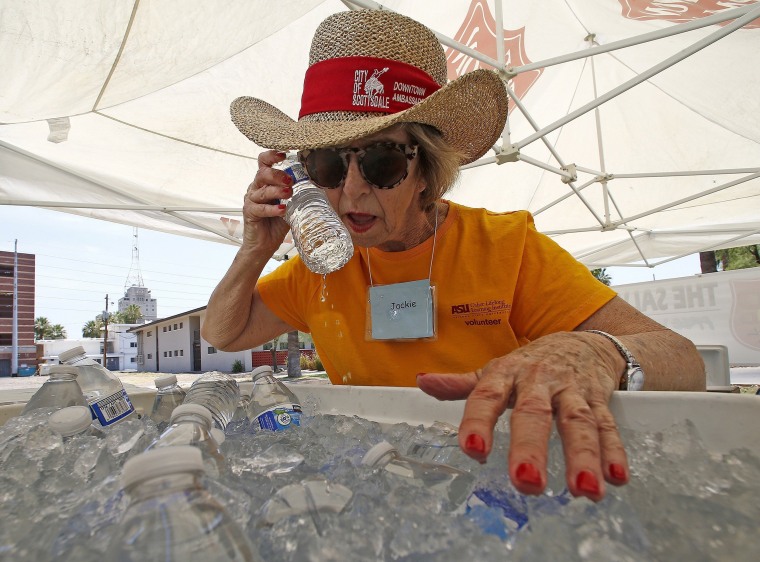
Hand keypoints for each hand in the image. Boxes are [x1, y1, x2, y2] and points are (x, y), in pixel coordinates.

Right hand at [241, 150, 293, 254]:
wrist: (264, 244)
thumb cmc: (277, 223)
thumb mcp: (292, 205)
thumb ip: (299, 194)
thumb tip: (319, 185)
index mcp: (265, 182)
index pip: (263, 163)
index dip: (271, 156)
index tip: (284, 154)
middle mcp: (256, 188)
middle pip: (262, 173)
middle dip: (277, 175)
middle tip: (290, 180)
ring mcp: (251, 200)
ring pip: (261, 190)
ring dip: (277, 190)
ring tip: (289, 193)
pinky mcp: (249, 213)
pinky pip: (260, 208)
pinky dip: (273, 209)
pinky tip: (283, 209)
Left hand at [416, 331, 627, 500]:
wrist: (583, 341)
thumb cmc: (531, 364)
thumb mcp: (496, 370)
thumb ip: (462, 384)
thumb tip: (422, 382)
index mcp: (507, 373)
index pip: (487, 396)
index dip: (479, 422)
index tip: (473, 451)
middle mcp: (539, 381)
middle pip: (535, 413)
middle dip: (531, 447)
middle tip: (526, 480)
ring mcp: (572, 390)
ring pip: (578, 423)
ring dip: (583, 456)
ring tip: (583, 490)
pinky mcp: (599, 400)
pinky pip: (607, 425)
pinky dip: (613, 451)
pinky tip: (615, 478)